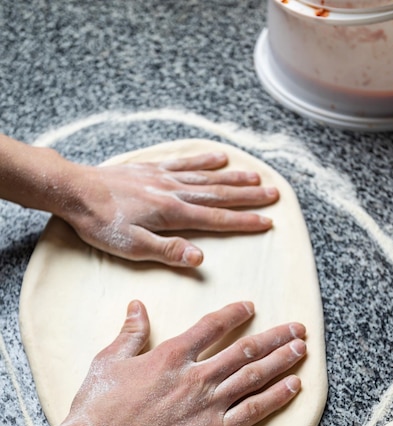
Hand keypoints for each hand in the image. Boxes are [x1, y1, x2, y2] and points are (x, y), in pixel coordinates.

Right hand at [56, 300, 305, 425]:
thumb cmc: (99, 408)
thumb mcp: (109, 361)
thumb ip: (130, 332)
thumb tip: (137, 305)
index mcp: (172, 355)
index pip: (212, 325)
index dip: (235, 313)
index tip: (250, 307)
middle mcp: (197, 376)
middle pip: (246, 349)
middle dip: (276, 336)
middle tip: (298, 328)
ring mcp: (209, 405)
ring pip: (256, 376)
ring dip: (283, 361)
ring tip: (303, 349)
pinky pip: (254, 411)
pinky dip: (277, 397)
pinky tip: (295, 386)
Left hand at [65, 152, 277, 265]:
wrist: (76, 191)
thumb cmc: (102, 224)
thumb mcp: (131, 247)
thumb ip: (167, 252)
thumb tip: (200, 258)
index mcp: (172, 214)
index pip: (216, 220)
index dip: (243, 222)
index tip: (267, 222)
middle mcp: (174, 192)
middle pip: (219, 195)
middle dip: (248, 197)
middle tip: (273, 195)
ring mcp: (164, 177)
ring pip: (206, 177)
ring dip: (233, 178)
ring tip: (256, 178)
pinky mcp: (152, 168)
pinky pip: (184, 162)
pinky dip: (204, 159)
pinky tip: (219, 157)